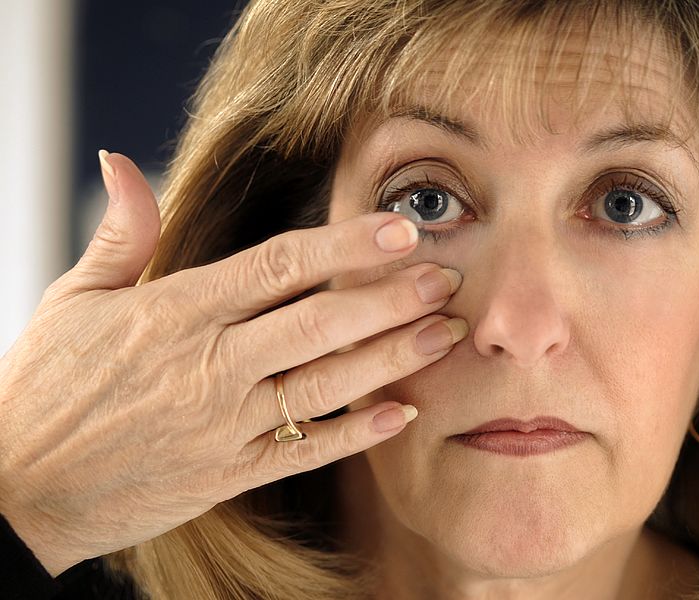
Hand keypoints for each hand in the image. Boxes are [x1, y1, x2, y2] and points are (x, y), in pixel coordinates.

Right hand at [0, 151, 465, 575]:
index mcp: (173, 312)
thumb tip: (121, 164)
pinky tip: (402, 414)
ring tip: (442, 334)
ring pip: (323, 384)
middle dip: (388, 298)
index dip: (344, 245)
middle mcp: (207, 365)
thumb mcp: (72, 301)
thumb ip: (118, 236)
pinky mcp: (228, 476)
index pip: (276, 266)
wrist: (17, 491)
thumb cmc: (44, 388)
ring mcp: (222, 424)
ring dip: (390, 358)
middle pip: (317, 322)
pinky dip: (355, 435)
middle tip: (445, 277)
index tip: (399, 229)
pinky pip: (304, 452)